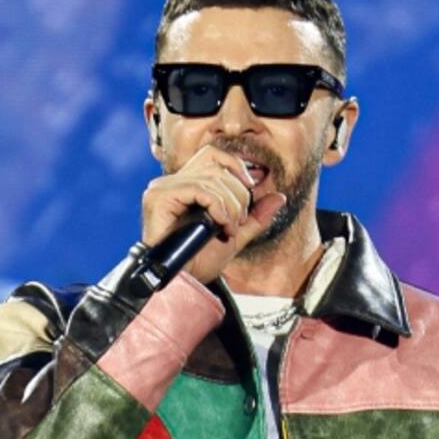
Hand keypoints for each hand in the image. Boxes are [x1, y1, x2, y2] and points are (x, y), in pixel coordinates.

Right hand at [140, 145, 287, 284]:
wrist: (182, 282)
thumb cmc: (200, 263)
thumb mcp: (235, 236)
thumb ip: (255, 216)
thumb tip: (280, 196)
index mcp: (186, 185)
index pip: (213, 155)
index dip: (236, 167)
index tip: (251, 189)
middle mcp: (172, 183)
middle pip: (217, 167)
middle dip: (238, 196)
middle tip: (237, 223)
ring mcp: (163, 188)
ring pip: (211, 178)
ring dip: (230, 205)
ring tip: (228, 228)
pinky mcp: (158, 197)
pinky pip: (198, 188)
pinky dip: (217, 205)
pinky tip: (219, 223)